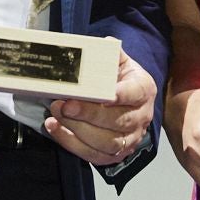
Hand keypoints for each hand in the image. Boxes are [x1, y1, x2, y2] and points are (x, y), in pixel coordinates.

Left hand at [45, 50, 156, 166]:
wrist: (129, 102)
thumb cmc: (119, 80)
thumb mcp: (119, 62)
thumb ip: (110, 53)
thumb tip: (102, 44)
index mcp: (143, 90)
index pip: (135, 93)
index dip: (120, 95)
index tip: (104, 94)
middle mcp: (141, 117)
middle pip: (118, 121)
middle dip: (89, 114)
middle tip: (65, 105)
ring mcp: (130, 139)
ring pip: (106, 142)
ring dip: (77, 131)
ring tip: (55, 116)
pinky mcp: (115, 154)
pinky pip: (93, 155)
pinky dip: (71, 143)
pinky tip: (55, 128)